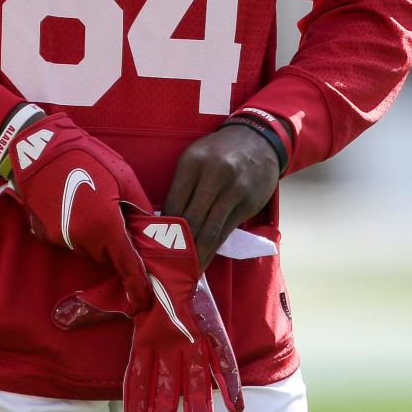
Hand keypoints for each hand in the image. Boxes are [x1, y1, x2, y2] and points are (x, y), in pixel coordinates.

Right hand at [9, 113, 152, 311]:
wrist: (38, 148)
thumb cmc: (85, 156)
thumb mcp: (123, 175)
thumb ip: (140, 208)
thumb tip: (149, 229)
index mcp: (106, 226)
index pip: (127, 265)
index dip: (138, 286)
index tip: (145, 299)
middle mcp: (83, 239)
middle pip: (108, 256)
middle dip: (118, 245)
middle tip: (120, 218)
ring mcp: (62, 239)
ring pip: (90, 250)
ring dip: (98, 237)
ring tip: (95, 204)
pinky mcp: (46, 234)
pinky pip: (72, 240)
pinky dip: (79, 230)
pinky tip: (76, 205)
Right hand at [54, 212, 243, 411]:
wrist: (169, 249)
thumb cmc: (142, 274)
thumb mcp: (113, 292)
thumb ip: (89, 308)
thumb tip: (58, 317)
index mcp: (146, 341)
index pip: (138, 381)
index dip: (136, 408)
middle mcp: (169, 345)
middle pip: (166, 387)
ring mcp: (192, 337)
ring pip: (195, 377)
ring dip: (197, 404)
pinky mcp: (211, 325)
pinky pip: (221, 353)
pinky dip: (228, 377)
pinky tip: (235, 404)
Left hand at [163, 126, 279, 269]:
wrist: (258, 139)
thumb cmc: (219, 151)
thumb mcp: (196, 158)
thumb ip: (182, 186)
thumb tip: (164, 222)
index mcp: (192, 162)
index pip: (173, 203)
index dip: (163, 229)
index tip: (153, 248)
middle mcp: (213, 175)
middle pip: (190, 219)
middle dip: (178, 247)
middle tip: (166, 267)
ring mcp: (233, 190)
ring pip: (209, 230)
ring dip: (196, 255)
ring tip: (184, 272)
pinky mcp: (248, 203)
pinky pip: (226, 232)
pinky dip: (213, 250)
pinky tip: (204, 262)